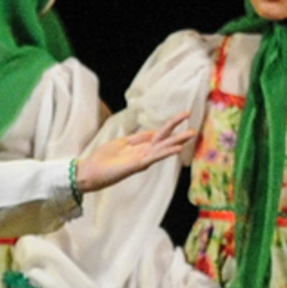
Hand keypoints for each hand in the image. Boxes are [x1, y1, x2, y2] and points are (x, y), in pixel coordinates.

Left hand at [73, 114, 193, 194]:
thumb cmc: (104, 158)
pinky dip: (166, 152)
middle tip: (194, 126)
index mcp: (141, 145)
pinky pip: (154, 157)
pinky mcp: (138, 165)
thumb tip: (152, 132)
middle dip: (179, 132)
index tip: (184, 116)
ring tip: (191, 134)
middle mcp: (144, 152)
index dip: (171, 124)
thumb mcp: (122, 143)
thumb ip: (137, 138)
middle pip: (165, 139)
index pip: (160, 133)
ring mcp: (142, 158)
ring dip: (177, 141)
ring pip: (163, 147)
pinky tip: (177, 149)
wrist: (92, 171)